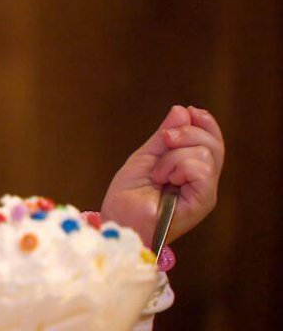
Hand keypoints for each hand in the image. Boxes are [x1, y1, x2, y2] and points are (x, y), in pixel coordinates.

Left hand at [101, 105, 223, 244]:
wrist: (118, 220)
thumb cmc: (128, 196)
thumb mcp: (145, 157)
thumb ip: (165, 136)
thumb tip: (182, 111)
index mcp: (191, 170)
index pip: (212, 140)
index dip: (204, 123)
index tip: (187, 112)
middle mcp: (202, 181)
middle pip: (213, 143)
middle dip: (186, 133)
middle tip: (165, 140)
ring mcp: (204, 192)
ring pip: (205, 153)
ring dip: (173, 157)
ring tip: (158, 174)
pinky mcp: (203, 202)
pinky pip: (201, 169)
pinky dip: (178, 167)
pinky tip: (164, 179)